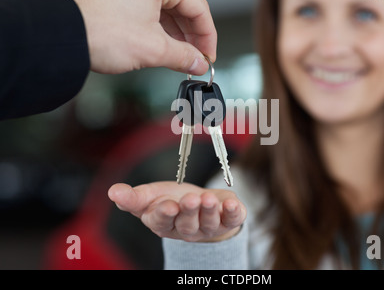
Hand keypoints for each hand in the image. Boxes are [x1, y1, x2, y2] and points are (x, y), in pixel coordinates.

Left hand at [61, 0, 216, 75]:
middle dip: (192, 37)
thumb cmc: (98, 31)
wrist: (60, 35)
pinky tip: (162, 47)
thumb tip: (198, 64)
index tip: (208, 56)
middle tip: (196, 60)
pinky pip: (147, 11)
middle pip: (183, 7)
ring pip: (165, 10)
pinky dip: (158, 30)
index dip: (208, 36)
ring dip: (176, 36)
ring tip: (180, 58)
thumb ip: (183, 57)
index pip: (198, 7)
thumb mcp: (152, 48)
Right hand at [108, 182, 246, 241]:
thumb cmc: (172, 199)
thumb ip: (133, 197)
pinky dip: (233, 213)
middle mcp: (186, 228)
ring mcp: (208, 227)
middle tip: (191, 199)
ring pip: (208, 223)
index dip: (165, 214)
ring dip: (209, 211)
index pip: (162, 221)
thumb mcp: (150, 196)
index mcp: (164, 223)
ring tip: (209, 199)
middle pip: (187, 224)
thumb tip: (113, 191)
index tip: (168, 205)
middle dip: (189, 212)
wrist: (199, 204)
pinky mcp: (227, 221)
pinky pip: (232, 220)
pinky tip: (232, 203)